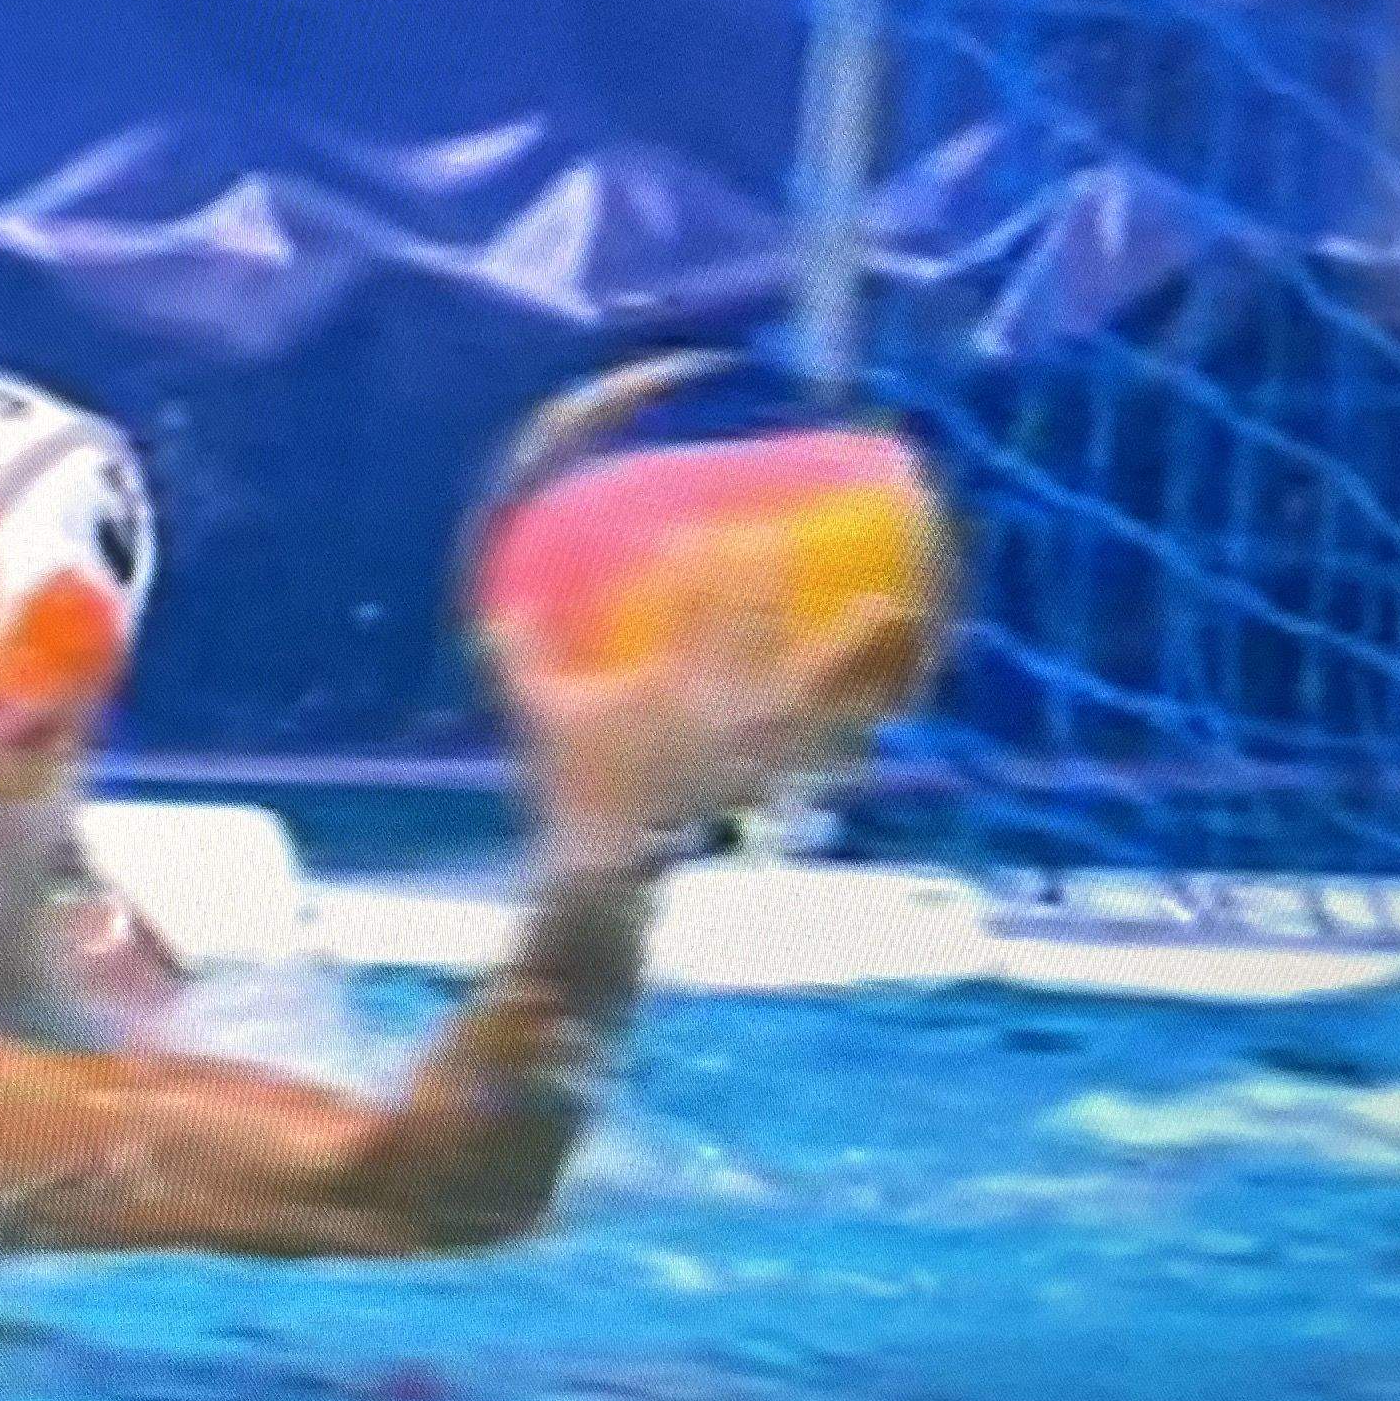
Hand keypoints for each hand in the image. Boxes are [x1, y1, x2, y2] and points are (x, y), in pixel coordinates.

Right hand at [495, 546, 924, 873]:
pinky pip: (837, 741)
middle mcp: (721, 707)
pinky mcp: (781, 778)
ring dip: (862, 647)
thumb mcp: (542, 713)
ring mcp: (759, 746)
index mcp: (665, 684)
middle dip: (769, 577)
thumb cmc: (575, 786)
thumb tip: (498, 606)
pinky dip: (868, 715)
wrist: (613, 868)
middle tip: (783, 539)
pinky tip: (900, 693)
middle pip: (756, 627)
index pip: (688, 608)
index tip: (713, 532)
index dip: (704, 564)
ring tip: (901, 609)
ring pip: (822, 686)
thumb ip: (522, 655)